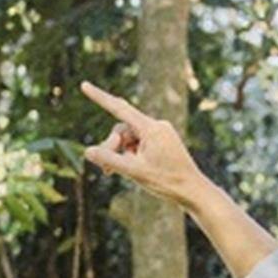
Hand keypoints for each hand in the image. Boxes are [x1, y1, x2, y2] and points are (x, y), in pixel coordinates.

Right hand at [81, 82, 209, 207]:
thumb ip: (109, 160)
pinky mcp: (163, 142)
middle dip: (112, 147)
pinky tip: (137, 170)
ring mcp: (161, 133)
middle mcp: (157, 125)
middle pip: (122, 130)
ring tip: (122, 174)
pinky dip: (133, 155)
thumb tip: (87, 152)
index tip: (84, 86)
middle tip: (106, 172)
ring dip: (122, 154)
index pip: (119, 108)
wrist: (193, 191)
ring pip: (130, 138)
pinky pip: (141, 143)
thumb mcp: (133, 171)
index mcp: (151, 128)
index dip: (99, 98)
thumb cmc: (167, 182)